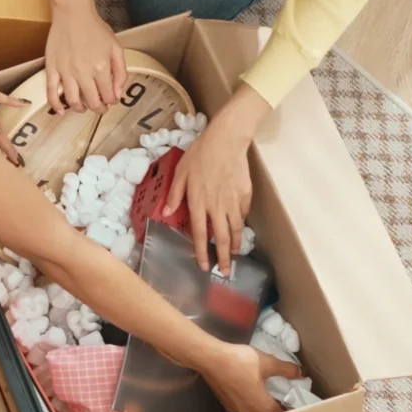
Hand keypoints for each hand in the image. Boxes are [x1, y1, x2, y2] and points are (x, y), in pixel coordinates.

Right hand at [43, 4, 126, 112]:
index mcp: (101, 68)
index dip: (111, 101)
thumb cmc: (95, 28)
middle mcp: (83, 73)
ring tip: (84, 106)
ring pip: (73, 101)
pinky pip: (51, 92)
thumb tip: (117, 94)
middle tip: (100, 106)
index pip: (108, 96)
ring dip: (80, 108)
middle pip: (92, 102)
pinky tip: (61, 110)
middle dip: (99, 108)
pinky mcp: (52, 68)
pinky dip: (56, 105)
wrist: (73, 13)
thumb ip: (120, 72)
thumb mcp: (116, 47)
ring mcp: (65, 72)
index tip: (111, 99)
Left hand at [162, 93, 261, 273]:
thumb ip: (174, 195)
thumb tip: (165, 214)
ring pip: (236, 229)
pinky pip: (242, 214)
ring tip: (235, 255)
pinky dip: (241, 223)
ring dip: (236, 245)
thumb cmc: (200, 154)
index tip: (204, 266)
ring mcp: (233, 201)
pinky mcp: (245, 194)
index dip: (202, 252)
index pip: (200, 234)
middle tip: (224, 272)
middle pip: (222, 238)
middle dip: (224, 258)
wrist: (226, 140)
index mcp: (198, 202)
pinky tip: (239, 228)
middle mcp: (217, 206)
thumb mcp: (180, 172)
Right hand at [193, 342, 302, 411]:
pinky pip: (244, 411)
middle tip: (285, 402)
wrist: (211, 359)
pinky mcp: (227, 405)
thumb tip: (301, 373)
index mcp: (263, 407)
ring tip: (269, 399)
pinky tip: (251, 394)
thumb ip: (286, 370)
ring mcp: (237, 411)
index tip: (297, 405)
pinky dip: (251, 406)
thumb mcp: (267, 362)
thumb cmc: (241, 362)